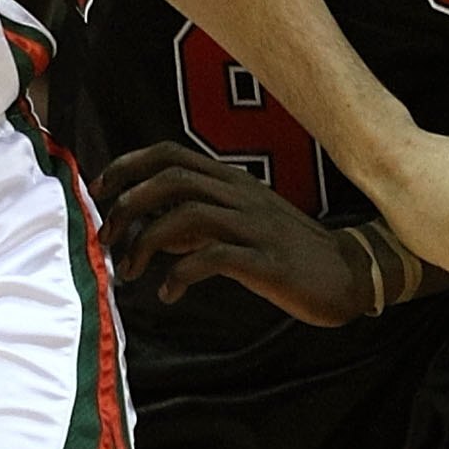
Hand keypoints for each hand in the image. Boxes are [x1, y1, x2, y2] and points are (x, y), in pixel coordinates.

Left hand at [98, 143, 371, 325]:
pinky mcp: (267, 261)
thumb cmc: (287, 250)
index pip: (171, 154)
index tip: (100, 191)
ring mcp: (255, 226)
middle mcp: (240, 195)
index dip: (129, 166)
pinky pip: (214, 258)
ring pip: (187, 215)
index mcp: (231, 181)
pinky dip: (181, 275)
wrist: (347, 273)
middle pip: (172, 179)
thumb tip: (152, 227)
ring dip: (147, 243)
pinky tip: (169, 293)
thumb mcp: (239, 225)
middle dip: (128, 206)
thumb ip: (198, 221)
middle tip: (107, 239)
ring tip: (130, 272)